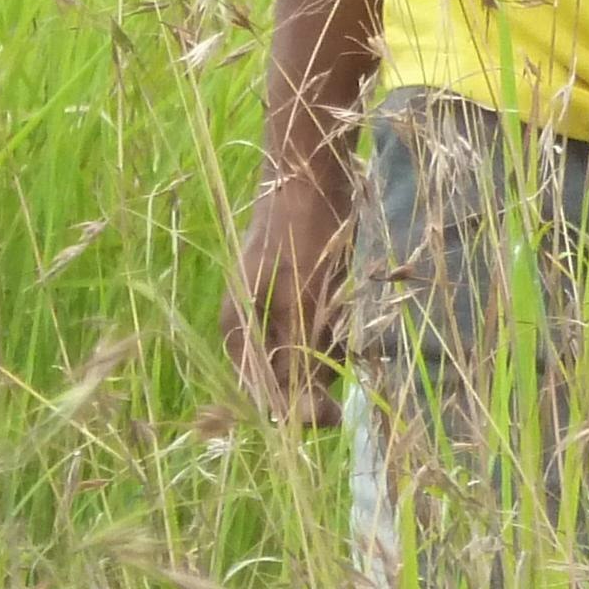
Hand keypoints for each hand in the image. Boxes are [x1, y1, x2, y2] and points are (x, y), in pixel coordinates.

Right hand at [226, 159, 355, 426]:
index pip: (262, 400)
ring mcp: (277, 312)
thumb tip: (297, 421)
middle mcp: (254, 329)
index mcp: (241, 332)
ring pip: (307, 357)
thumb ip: (299, 353)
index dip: (297, 414)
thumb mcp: (302, 294)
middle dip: (317, 375)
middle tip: (339, 337)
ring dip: (331, 349)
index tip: (332, 412)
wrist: (311, 167)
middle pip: (287, 382)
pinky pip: (320, 332)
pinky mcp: (301, 297)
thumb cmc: (301, 227)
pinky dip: (337, 328)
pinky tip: (346, 300)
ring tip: (340, 306)